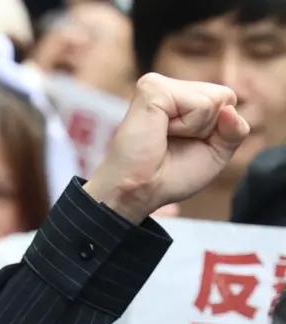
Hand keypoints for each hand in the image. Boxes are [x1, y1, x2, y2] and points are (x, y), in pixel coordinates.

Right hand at [85, 73, 249, 223]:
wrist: (135, 192)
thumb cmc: (167, 177)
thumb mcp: (214, 154)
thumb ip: (234, 131)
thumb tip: (230, 109)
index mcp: (180, 99)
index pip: (226, 100)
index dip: (217, 130)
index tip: (185, 146)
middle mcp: (169, 87)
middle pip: (224, 96)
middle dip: (209, 129)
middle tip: (172, 144)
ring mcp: (158, 85)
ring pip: (214, 99)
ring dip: (196, 129)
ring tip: (164, 139)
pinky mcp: (153, 89)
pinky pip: (199, 104)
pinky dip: (188, 126)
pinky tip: (161, 133)